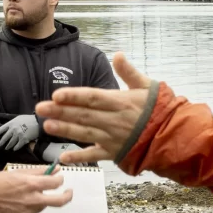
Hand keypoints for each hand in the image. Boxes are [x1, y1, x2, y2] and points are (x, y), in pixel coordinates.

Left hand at [0, 114, 41, 151]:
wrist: (38, 122)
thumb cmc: (29, 119)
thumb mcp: (18, 117)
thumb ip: (11, 120)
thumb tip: (3, 121)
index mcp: (11, 123)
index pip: (1, 129)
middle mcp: (13, 129)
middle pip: (5, 138)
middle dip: (1, 142)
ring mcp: (18, 135)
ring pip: (11, 143)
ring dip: (8, 146)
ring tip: (6, 148)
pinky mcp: (23, 139)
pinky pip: (18, 145)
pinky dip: (15, 148)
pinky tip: (14, 149)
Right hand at [0, 169, 69, 212]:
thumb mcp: (19, 172)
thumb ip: (39, 172)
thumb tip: (56, 169)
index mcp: (31, 185)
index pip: (56, 183)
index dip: (60, 180)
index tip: (60, 179)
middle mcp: (33, 200)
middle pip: (59, 201)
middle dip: (67, 196)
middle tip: (68, 192)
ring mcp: (29, 212)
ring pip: (43, 206)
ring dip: (41, 200)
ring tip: (26, 195)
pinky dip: (31, 207)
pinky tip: (19, 203)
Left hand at [37, 54, 154, 163]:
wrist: (172, 135)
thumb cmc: (159, 109)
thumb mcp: (147, 86)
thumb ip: (129, 72)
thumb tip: (117, 54)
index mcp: (121, 102)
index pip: (93, 98)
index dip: (74, 97)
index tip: (56, 95)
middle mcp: (114, 121)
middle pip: (83, 115)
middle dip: (60, 112)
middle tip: (40, 108)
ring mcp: (113, 138)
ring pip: (85, 134)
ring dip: (65, 130)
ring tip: (47, 126)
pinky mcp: (114, 153)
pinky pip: (95, 155)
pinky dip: (79, 157)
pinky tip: (63, 157)